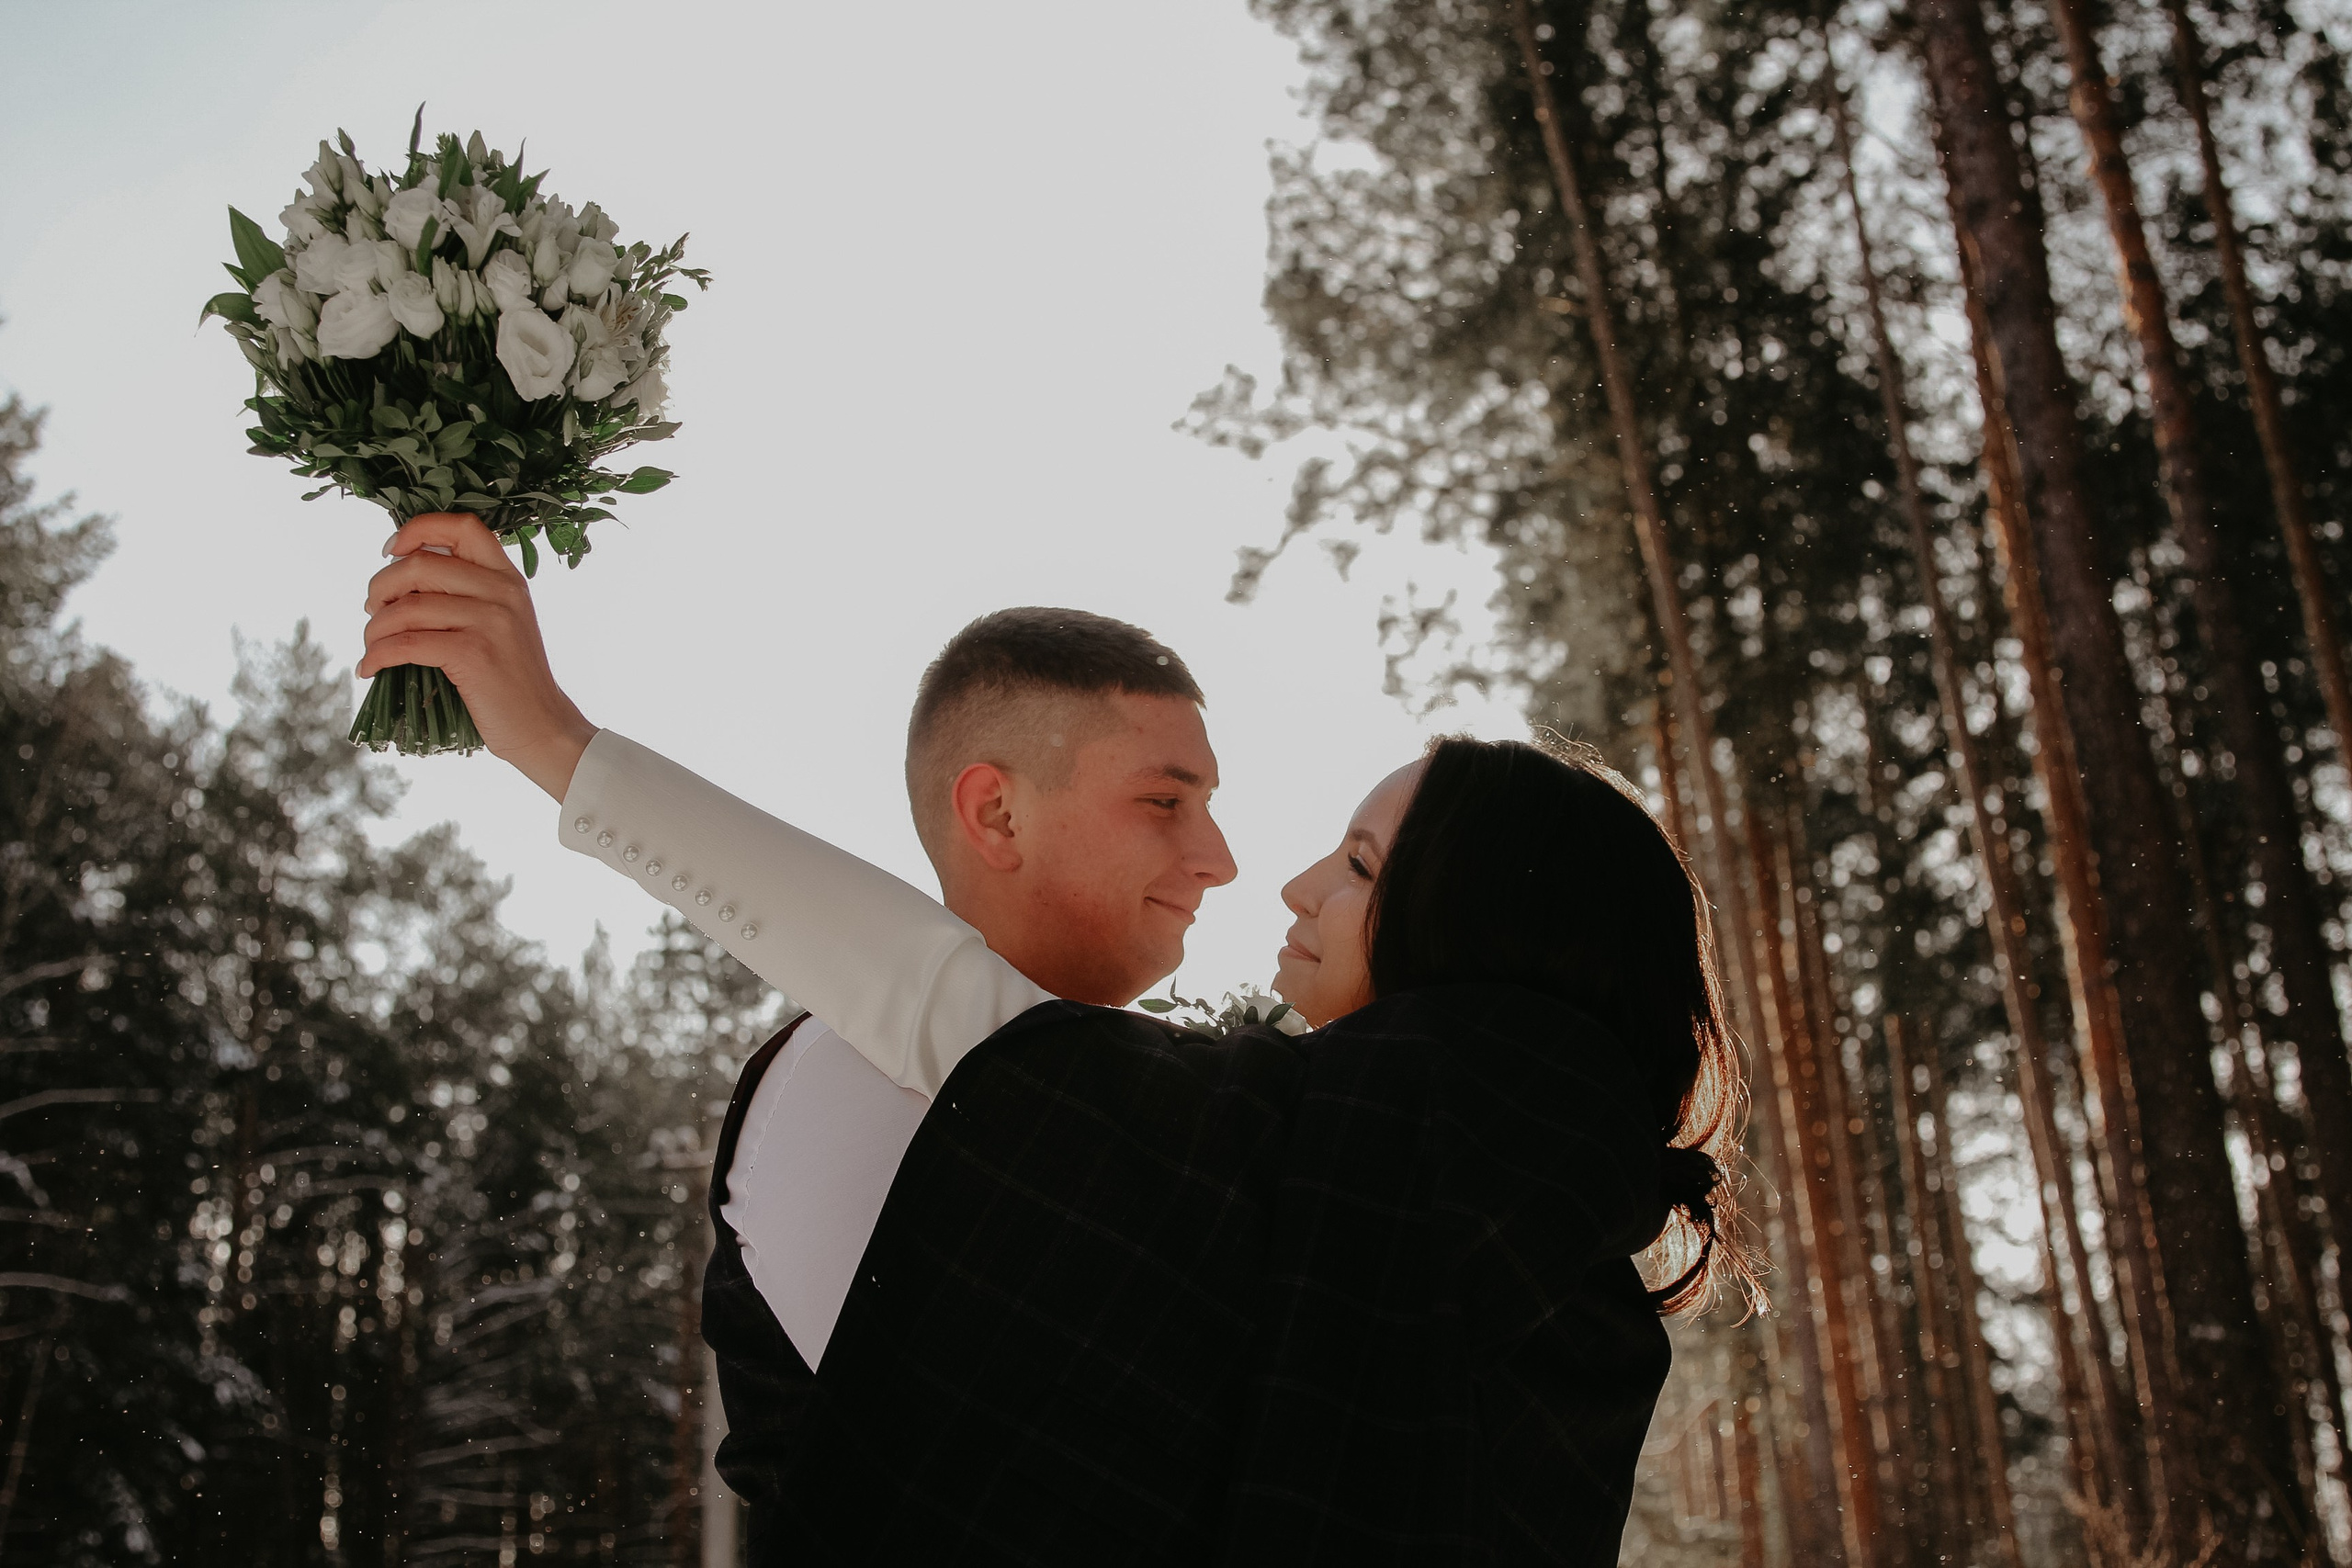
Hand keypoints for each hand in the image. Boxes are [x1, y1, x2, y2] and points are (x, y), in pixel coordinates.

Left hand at [360, 513, 596, 799]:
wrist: (541, 726)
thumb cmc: (510, 678)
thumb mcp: (500, 622)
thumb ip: (467, 593)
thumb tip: (400, 573)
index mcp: (508, 577)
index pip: (463, 526)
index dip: (418, 529)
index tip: (392, 551)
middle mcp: (503, 592)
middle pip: (420, 565)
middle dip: (381, 587)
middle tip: (373, 611)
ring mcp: (491, 621)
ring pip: (407, 607)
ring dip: (374, 629)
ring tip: (371, 646)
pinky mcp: (473, 654)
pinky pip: (407, 643)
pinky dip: (378, 655)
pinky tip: (371, 667)